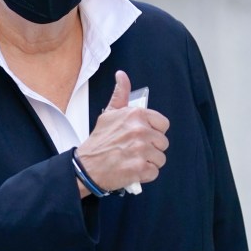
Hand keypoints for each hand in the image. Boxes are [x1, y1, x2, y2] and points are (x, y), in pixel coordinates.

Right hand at [75, 70, 169, 194]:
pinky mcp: (140, 168)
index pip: (163, 124)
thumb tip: (121, 75)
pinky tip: (132, 169)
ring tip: (132, 159)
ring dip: (148, 162)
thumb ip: (120, 94)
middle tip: (133, 150)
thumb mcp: (109, 113)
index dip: (153, 131)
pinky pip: (154, 172)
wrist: (87, 166)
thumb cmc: (99, 141)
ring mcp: (141, 150)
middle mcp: (140, 131)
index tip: (142, 136)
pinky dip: (144, 174)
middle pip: (162, 143)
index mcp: (135, 115)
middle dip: (151, 148)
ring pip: (160, 158)